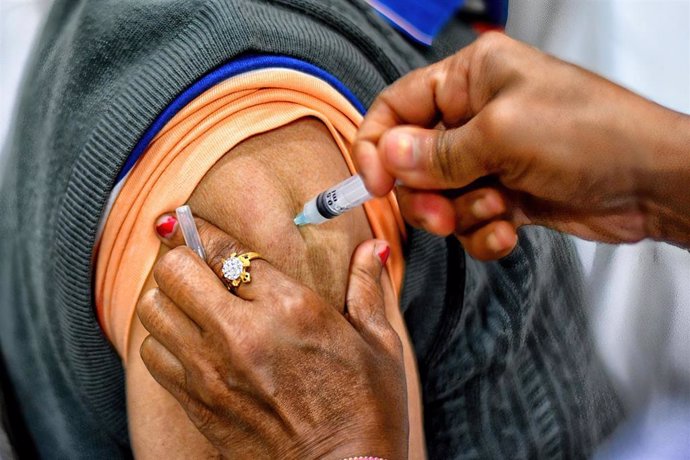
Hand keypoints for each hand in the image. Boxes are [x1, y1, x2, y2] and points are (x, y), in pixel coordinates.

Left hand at [137, 216, 407, 458]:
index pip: (224, 248)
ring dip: (169, 297)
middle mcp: (242, 334)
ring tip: (193, 301)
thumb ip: (368, 288)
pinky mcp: (197, 402)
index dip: (205, 230)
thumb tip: (373, 248)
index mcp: (290, 309)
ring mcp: (212, 371)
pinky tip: (192, 342)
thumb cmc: (367, 410)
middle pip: (175, 269)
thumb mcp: (379, 345)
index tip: (201, 227)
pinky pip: (153, 353)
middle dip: (181, 257)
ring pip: (154, 308)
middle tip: (196, 261)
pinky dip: (165, 339)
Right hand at [354, 32, 689, 259]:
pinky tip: (510, 232)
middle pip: (413, 161)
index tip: (375, 184)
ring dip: (461, 214)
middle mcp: (475, 114)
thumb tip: (387, 157)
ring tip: (496, 211)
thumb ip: (437, 152)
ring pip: (440, 196)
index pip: (397, 106)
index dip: (377, 144)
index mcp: (470, 78)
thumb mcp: (502, 135)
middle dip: (425, 194)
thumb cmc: (590, 135)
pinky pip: (470, 220)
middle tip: (442, 214)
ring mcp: (491, 157)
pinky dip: (484, 232)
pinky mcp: (507, 194)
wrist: (653, 184)